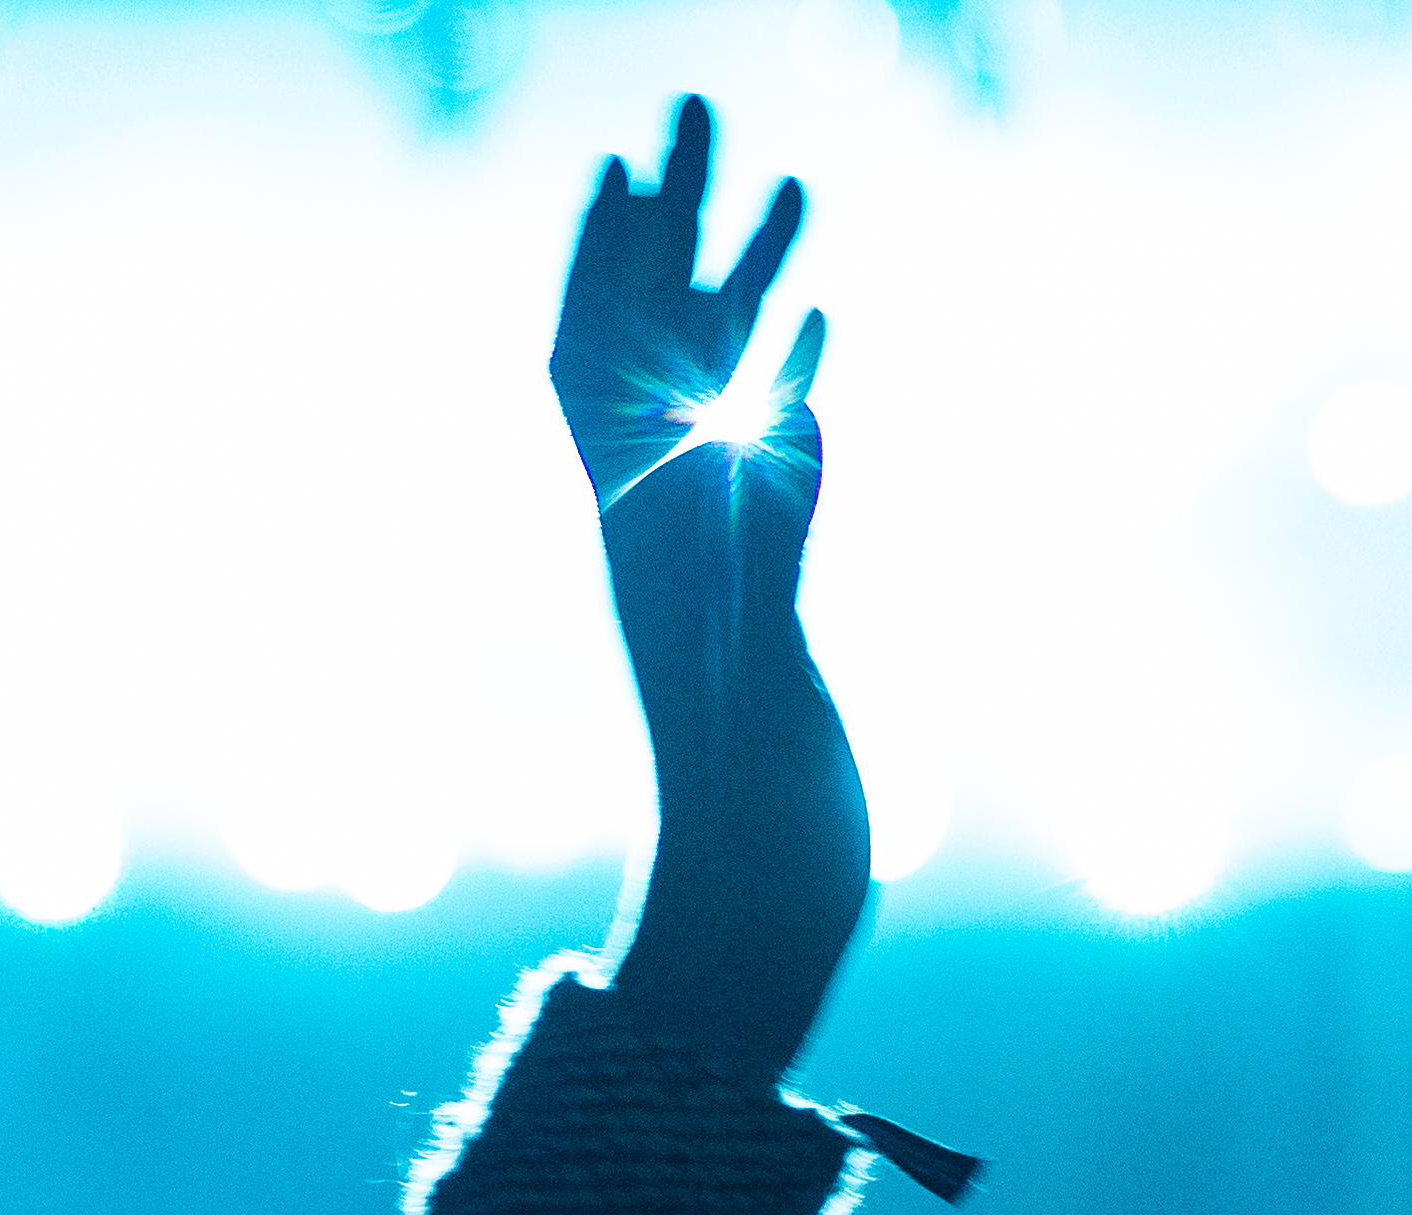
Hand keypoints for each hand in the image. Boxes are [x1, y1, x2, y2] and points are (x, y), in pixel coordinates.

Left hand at [555, 99, 867, 1089]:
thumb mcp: (755, 669)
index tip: (621, 156)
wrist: (752, 919)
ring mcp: (715, 563)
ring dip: (741, 281)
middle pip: (652, 342)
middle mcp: (663, 532)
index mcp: (641, 536)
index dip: (604, 257)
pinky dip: (789, 378)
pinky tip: (816, 327)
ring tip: (790, 176)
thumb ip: (770, 544)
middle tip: (694, 99)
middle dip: (671, 220)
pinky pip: (770, 460)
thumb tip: (787, 418)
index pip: (595, 362)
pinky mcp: (765, 600)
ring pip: (719, 390)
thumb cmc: (745, 823)